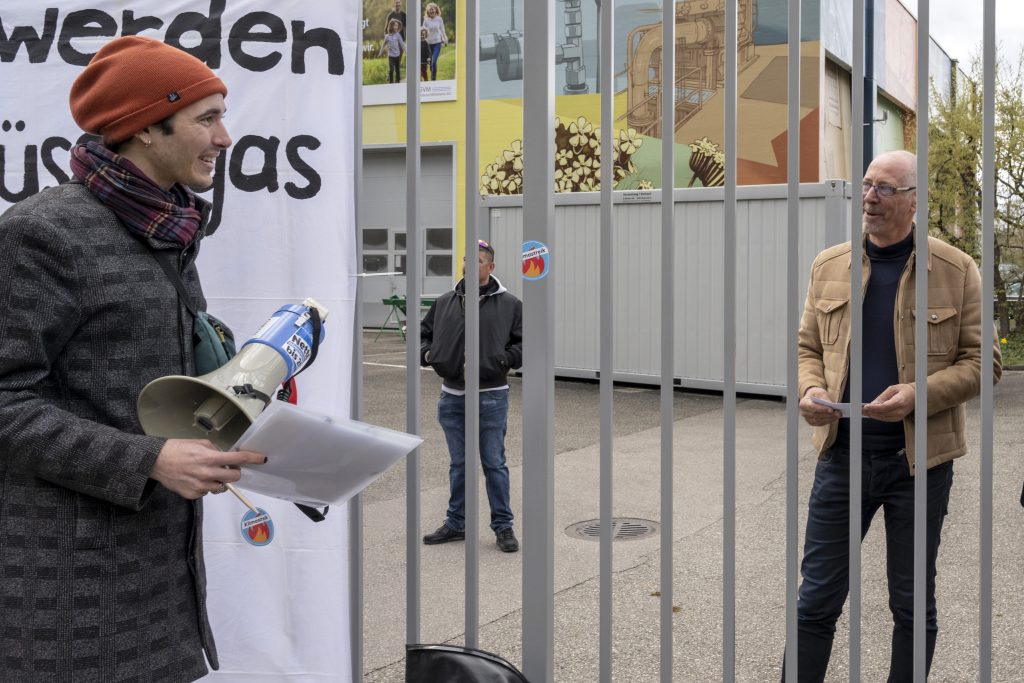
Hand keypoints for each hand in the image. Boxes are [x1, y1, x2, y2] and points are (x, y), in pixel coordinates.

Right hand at [150, 438, 265, 499]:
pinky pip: (207, 492)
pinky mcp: (193, 495)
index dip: (252, 458)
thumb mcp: (199, 444)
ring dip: (219, 480)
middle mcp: (207, 473)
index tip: (262, 459)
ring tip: (206, 473)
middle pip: (234, 476)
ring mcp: (201, 486)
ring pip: (221, 486)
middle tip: (228, 467)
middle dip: (234, 471)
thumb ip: (216, 450)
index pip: (238, 458)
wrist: (156, 462)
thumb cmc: (177, 449)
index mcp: (210, 458)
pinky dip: (206, 486)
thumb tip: (226, 457)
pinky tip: (195, 478)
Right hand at [799, 387, 840, 426]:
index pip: (812, 407)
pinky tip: (834, 418)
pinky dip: (828, 421)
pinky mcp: (812, 422)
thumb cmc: (816, 395)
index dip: (822, 409)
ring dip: (829, 418)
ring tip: (838, 415)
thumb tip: (830, 404)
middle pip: (816, 415)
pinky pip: (820, 423)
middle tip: (838, 413)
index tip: (831, 410)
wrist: (813, 398)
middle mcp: (804, 412)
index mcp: (803, 403)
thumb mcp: (820, 392)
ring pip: (819, 420)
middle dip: (828, 414)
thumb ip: (824, 397)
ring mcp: (807, 418)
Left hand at [863, 383, 914, 421]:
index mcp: (900, 401)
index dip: (874, 408)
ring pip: (884, 418)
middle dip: (871, 412)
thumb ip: (883, 396)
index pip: (885, 407)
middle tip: (860, 409)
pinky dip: (878, 416)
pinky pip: (886, 419)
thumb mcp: (892, 388)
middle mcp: (901, 410)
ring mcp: (900, 415)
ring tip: (863, 411)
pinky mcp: (898, 418)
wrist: (915, 396)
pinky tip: (871, 413)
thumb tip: (873, 404)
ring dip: (873, 415)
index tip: (865, 406)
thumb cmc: (903, 390)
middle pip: (883, 413)